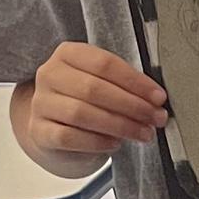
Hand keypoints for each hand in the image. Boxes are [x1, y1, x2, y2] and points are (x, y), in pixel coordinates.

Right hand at [17, 42, 166, 166]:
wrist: (58, 130)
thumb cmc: (88, 102)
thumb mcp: (105, 85)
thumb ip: (126, 86)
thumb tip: (156, 101)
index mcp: (68, 54)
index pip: (104, 63)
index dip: (135, 82)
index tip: (159, 97)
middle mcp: (49, 74)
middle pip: (94, 88)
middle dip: (132, 105)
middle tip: (156, 118)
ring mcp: (41, 103)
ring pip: (81, 113)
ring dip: (120, 125)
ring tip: (143, 133)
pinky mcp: (39, 131)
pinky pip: (69, 137)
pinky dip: (96, 141)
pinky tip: (115, 143)